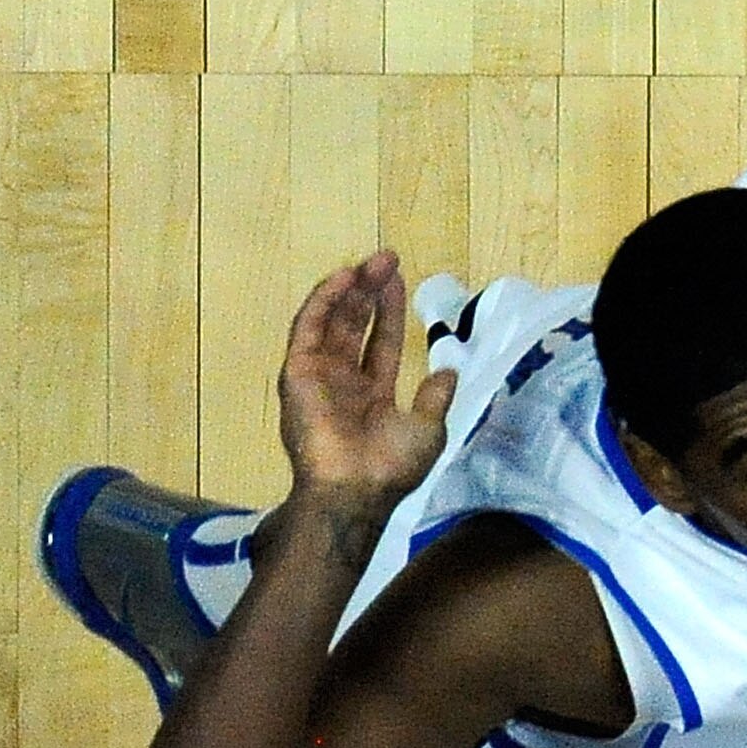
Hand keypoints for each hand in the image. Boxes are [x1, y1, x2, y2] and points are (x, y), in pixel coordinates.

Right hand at [273, 251, 459, 523]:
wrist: (356, 488)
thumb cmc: (391, 466)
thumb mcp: (427, 428)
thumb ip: (435, 397)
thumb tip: (449, 372)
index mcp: (370, 393)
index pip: (379, 341)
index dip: (388, 310)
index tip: (399, 280)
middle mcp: (341, 380)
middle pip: (354, 324)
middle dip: (369, 291)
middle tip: (385, 259)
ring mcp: (317, 374)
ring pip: (331, 320)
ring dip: (348, 288)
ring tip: (369, 262)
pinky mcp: (297, 372)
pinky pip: (307, 328)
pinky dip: (323, 301)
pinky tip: (343, 279)